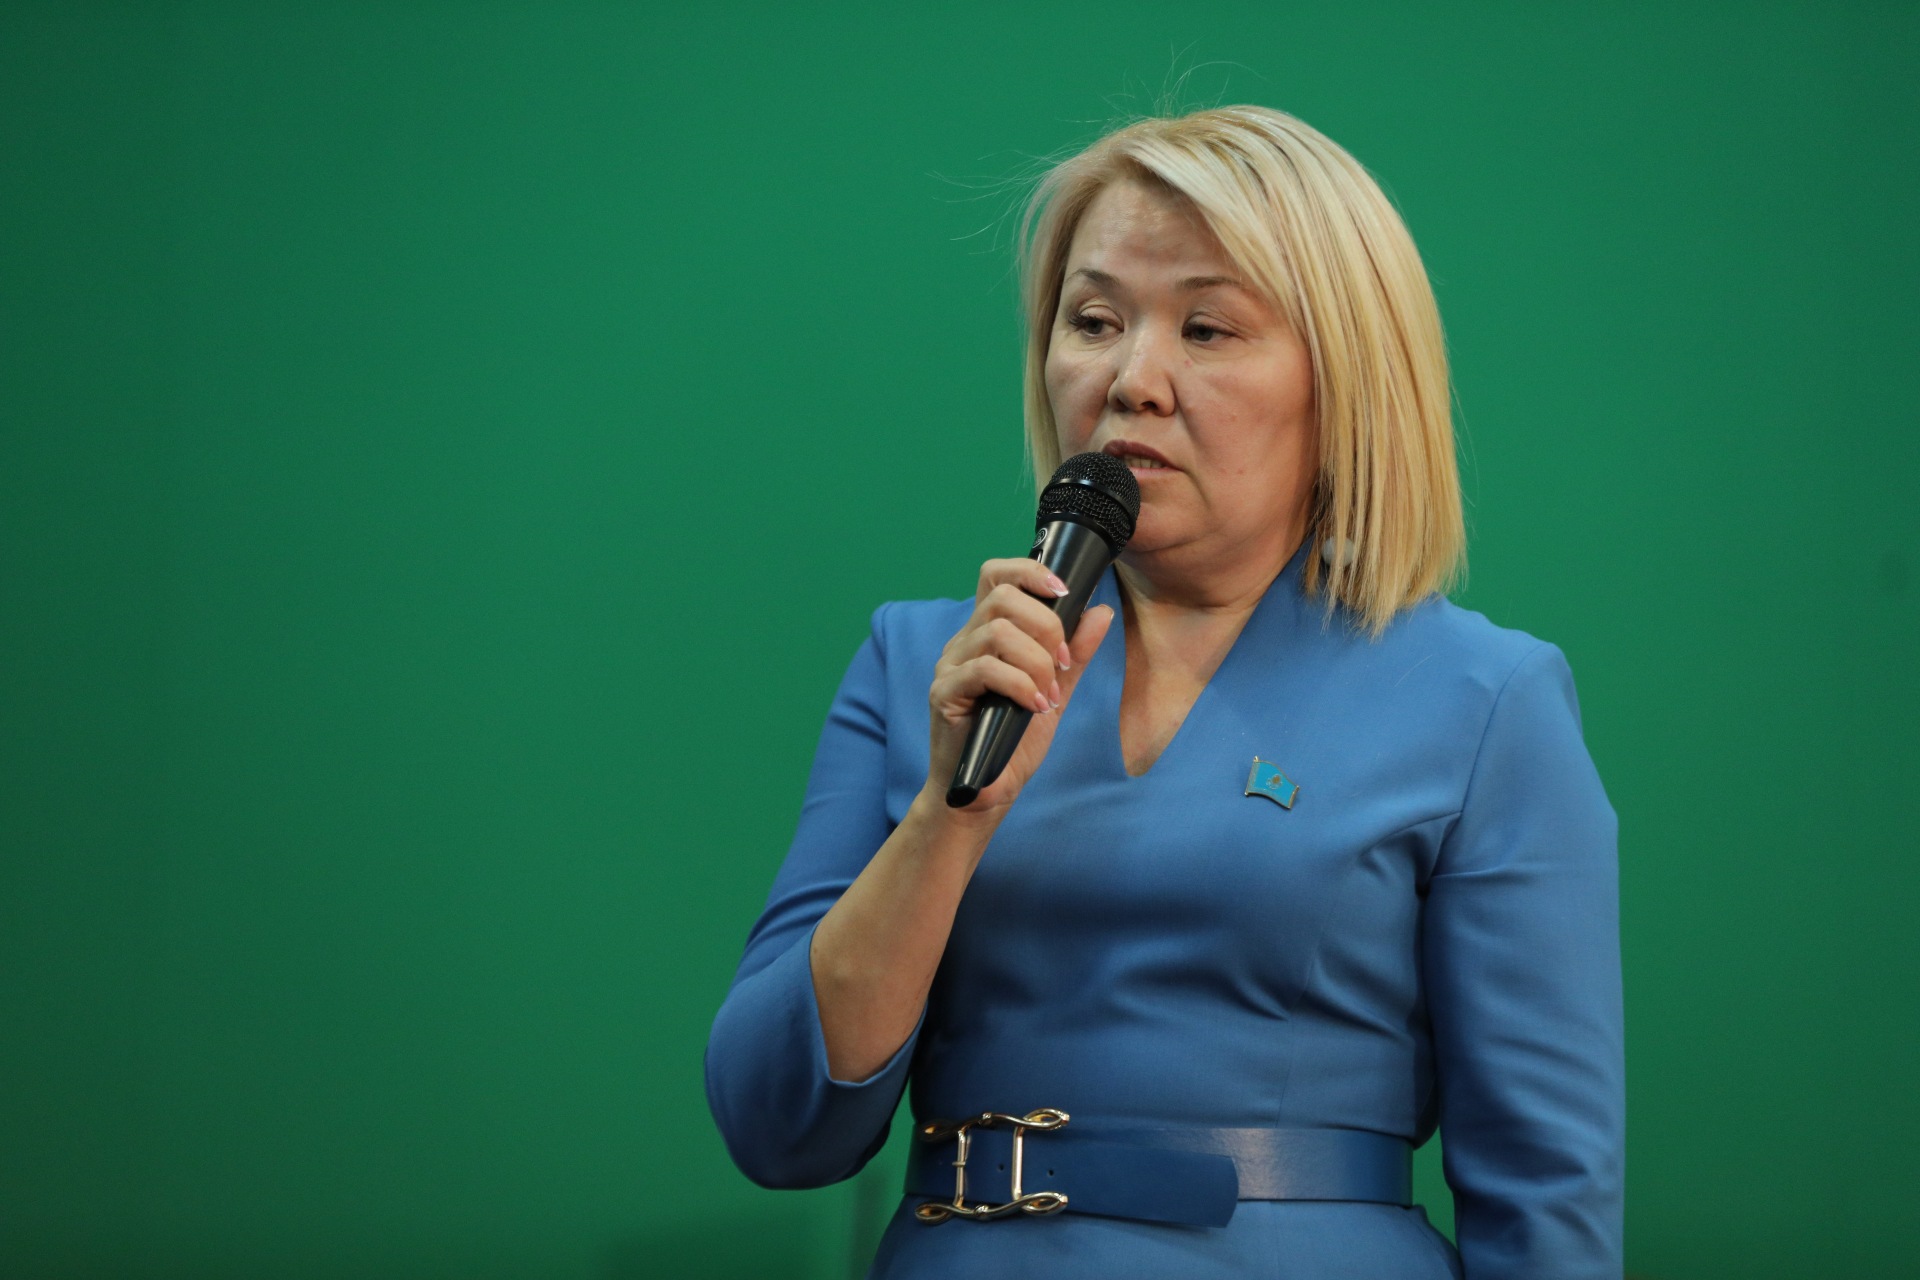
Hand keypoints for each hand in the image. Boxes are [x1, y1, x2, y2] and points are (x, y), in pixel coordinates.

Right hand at [924, 557, 1114, 817]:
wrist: (986, 792)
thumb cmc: (1012, 741)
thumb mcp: (1055, 690)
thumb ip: (1075, 651)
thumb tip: (1101, 610)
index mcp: (987, 634)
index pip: (996, 576)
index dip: (1029, 571)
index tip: (1064, 591)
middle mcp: (964, 642)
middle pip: (1001, 597)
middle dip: (1046, 624)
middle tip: (1063, 663)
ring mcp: (950, 666)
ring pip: (996, 632)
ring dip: (1036, 662)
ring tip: (1048, 696)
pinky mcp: (944, 693)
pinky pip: (984, 670)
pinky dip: (1020, 685)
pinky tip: (1034, 706)